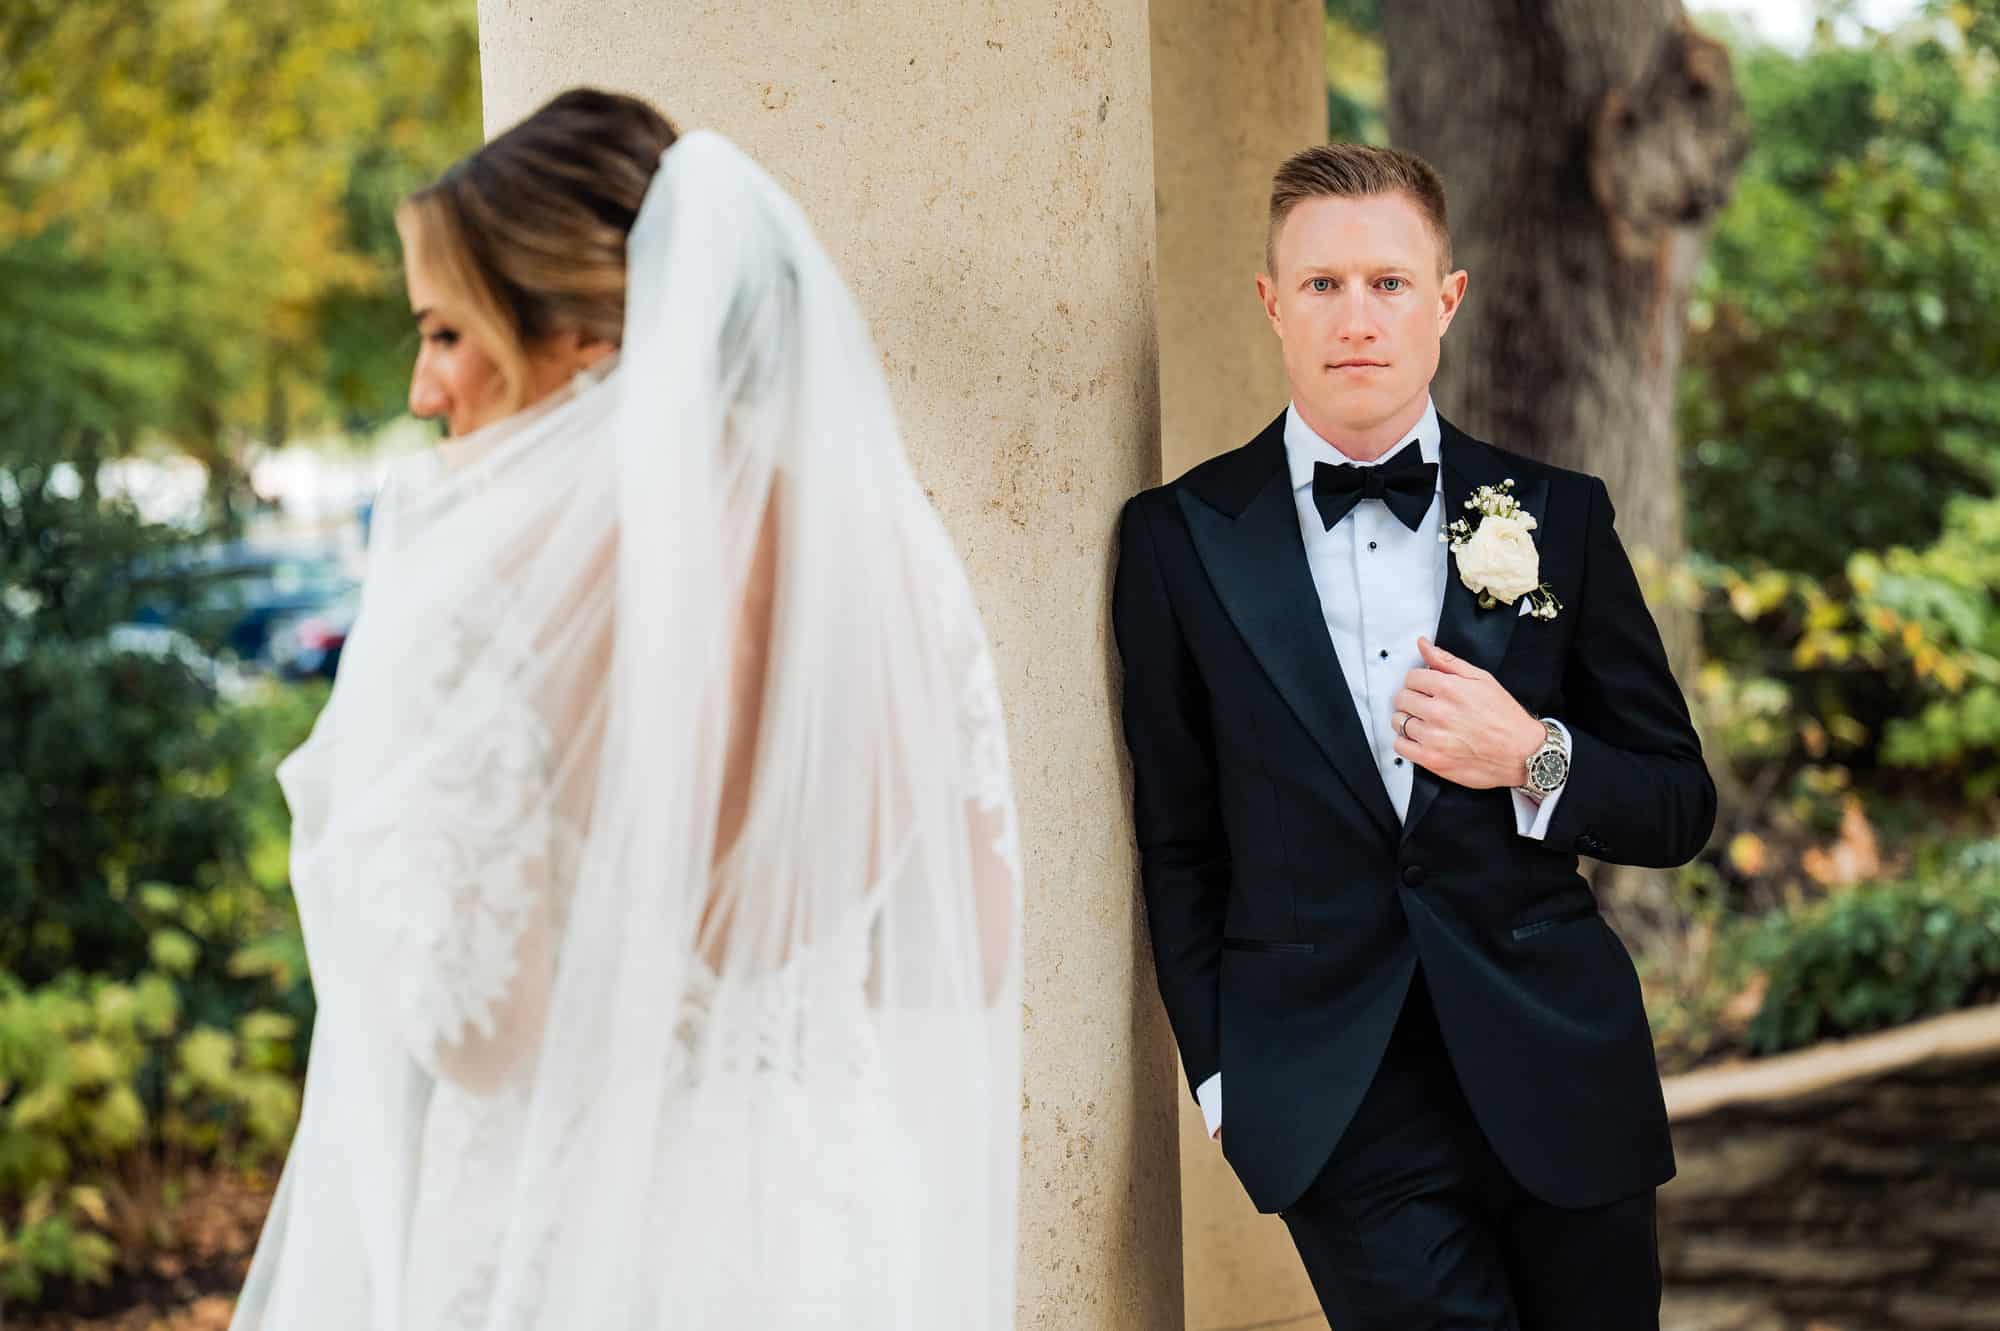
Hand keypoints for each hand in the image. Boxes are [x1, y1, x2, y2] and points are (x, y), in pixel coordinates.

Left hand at [1391, 637, 1546, 789]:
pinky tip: (1422, 739)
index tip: (1426, 688)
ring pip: (1398, 721)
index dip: (1419, 681)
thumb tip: (1423, 645)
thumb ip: (1447, 662)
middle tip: (1428, 705)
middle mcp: (1438, 712)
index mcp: (1449, 688)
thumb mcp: (1481, 679)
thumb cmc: (1505, 717)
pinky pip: (1400, 746)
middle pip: (1401, 698)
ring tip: (1427, 722)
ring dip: (1409, 720)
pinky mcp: (1431, 759)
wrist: (1522, 752)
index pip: (1411, 677)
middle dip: (1412, 699)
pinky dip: (1406, 741)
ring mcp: (1433, 737)